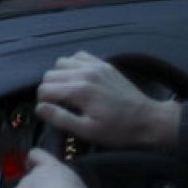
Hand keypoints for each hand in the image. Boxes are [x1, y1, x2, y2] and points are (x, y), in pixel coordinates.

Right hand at [35, 51, 180, 148]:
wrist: (147, 119)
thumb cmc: (117, 130)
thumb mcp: (87, 131)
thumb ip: (61, 118)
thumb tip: (40, 108)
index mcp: (79, 91)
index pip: (44, 89)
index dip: (43, 102)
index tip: (51, 112)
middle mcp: (85, 73)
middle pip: (50, 74)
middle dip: (49, 90)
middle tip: (59, 105)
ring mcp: (95, 66)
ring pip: (61, 63)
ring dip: (59, 76)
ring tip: (67, 92)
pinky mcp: (104, 64)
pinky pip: (78, 56)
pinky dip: (73, 65)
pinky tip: (78, 79)